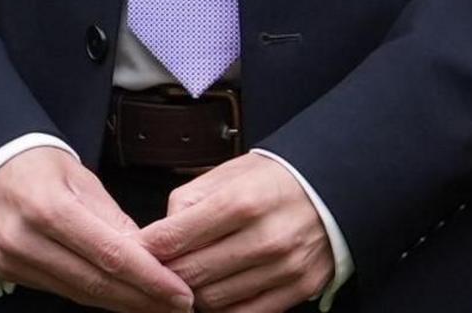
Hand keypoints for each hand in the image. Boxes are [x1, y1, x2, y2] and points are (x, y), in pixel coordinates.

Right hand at [0, 145, 193, 312]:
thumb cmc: (37, 165)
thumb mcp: (81, 178)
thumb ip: (114, 220)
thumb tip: (151, 257)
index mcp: (48, 207)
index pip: (109, 254)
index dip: (149, 279)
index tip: (181, 292)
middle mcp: (26, 239)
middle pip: (96, 282)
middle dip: (143, 299)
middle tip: (180, 306)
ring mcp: (15, 260)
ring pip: (81, 294)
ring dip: (124, 304)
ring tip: (159, 307)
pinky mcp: (13, 273)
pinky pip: (64, 291)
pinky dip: (98, 297)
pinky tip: (125, 299)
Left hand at [140, 152, 335, 312]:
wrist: (334, 188)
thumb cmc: (275, 179)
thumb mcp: (230, 173)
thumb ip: (189, 200)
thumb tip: (158, 235)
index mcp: (244, 201)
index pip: (177, 236)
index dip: (149, 247)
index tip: (137, 249)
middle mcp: (265, 237)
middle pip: (192, 273)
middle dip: (167, 272)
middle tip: (159, 267)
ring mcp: (284, 267)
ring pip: (214, 299)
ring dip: (192, 293)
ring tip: (189, 277)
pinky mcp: (298, 289)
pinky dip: (222, 308)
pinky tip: (216, 292)